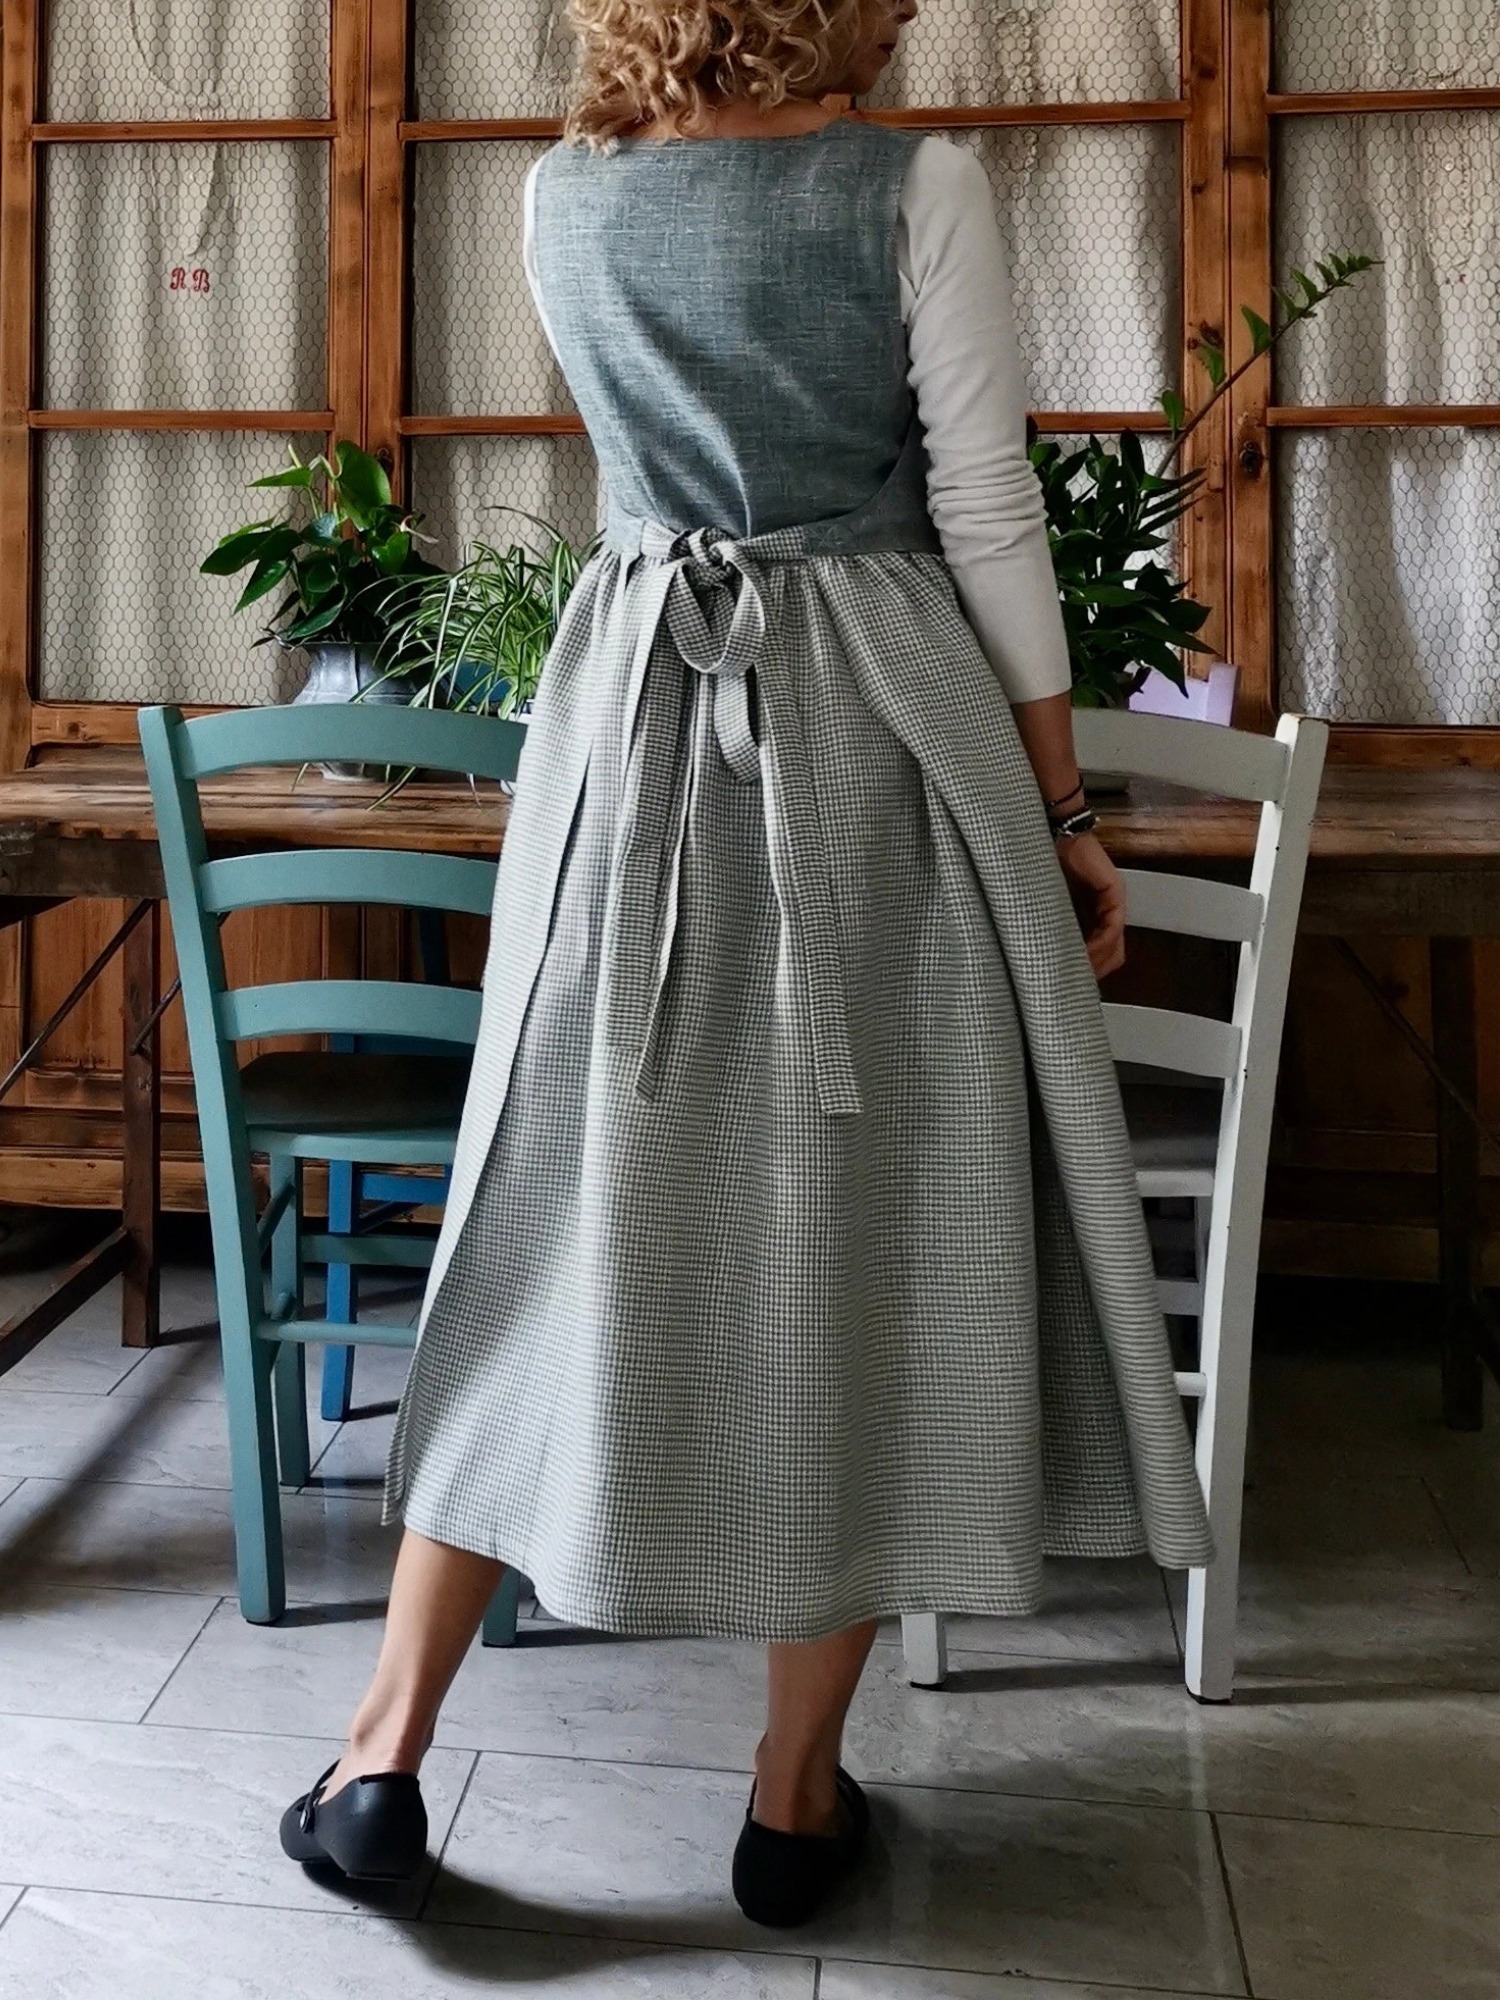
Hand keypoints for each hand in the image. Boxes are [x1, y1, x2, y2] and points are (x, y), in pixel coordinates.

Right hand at [1054, 830, 1125, 979]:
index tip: (1067, 982)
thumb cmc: (1043, 866)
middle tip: (1072, 982)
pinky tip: (1084, 953)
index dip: (1085, 969)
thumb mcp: (1046, 906)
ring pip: (1114, 947)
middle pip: (1111, 956)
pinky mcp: (1114, 894)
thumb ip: (1051, 927)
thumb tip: (1045, 959)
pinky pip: (1112, 928)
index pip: (1099, 953)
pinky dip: (1100, 944)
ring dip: (1096, 962)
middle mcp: (1106, 912)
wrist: (1054, 834)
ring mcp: (1113, 904)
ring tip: (1076, 970)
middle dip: (1092, 971)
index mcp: (1089, 916)